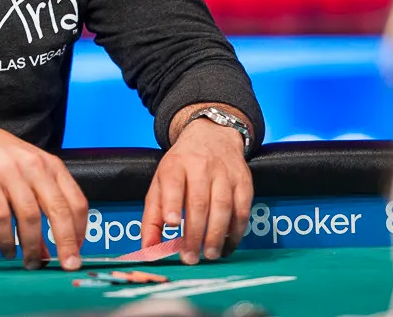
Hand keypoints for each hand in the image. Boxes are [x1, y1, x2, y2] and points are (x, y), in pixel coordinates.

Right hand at [0, 114, 87, 270]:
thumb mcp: (26, 174)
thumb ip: (40, 205)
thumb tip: (47, 250)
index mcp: (50, 165)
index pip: (76, 201)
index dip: (80, 230)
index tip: (77, 251)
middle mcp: (34, 167)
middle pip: (58, 210)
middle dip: (66, 243)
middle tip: (68, 266)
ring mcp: (10, 173)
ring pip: (30, 217)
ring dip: (32, 246)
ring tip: (31, 263)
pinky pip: (1, 217)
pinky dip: (6, 239)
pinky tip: (7, 250)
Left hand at [141, 118, 251, 263]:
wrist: (213, 135)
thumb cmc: (181, 166)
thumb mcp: (160, 182)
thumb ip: (152, 216)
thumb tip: (148, 249)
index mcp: (176, 165)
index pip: (173, 183)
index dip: (171, 203)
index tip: (171, 223)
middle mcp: (201, 166)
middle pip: (199, 202)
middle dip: (195, 233)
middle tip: (190, 257)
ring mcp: (225, 173)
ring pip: (223, 207)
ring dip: (216, 235)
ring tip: (209, 255)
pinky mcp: (244, 181)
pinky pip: (242, 210)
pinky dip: (236, 232)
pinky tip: (227, 245)